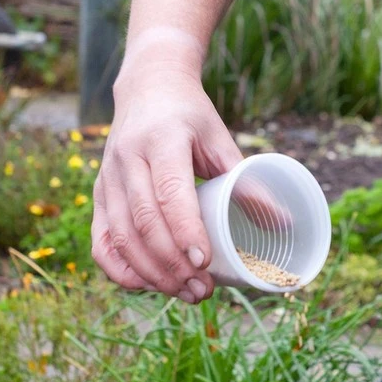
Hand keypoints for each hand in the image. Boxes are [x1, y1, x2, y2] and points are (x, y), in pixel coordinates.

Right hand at [91, 77, 241, 303]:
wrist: (147, 88)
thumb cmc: (190, 117)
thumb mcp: (221, 140)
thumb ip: (247, 181)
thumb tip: (284, 223)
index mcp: (162, 140)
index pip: (169, 193)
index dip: (187, 232)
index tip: (206, 264)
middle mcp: (127, 159)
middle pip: (144, 223)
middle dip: (173, 265)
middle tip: (204, 290)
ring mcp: (107, 178)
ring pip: (121, 237)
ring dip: (153, 274)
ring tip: (187, 293)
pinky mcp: (97, 195)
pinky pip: (101, 242)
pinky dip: (121, 271)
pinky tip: (148, 286)